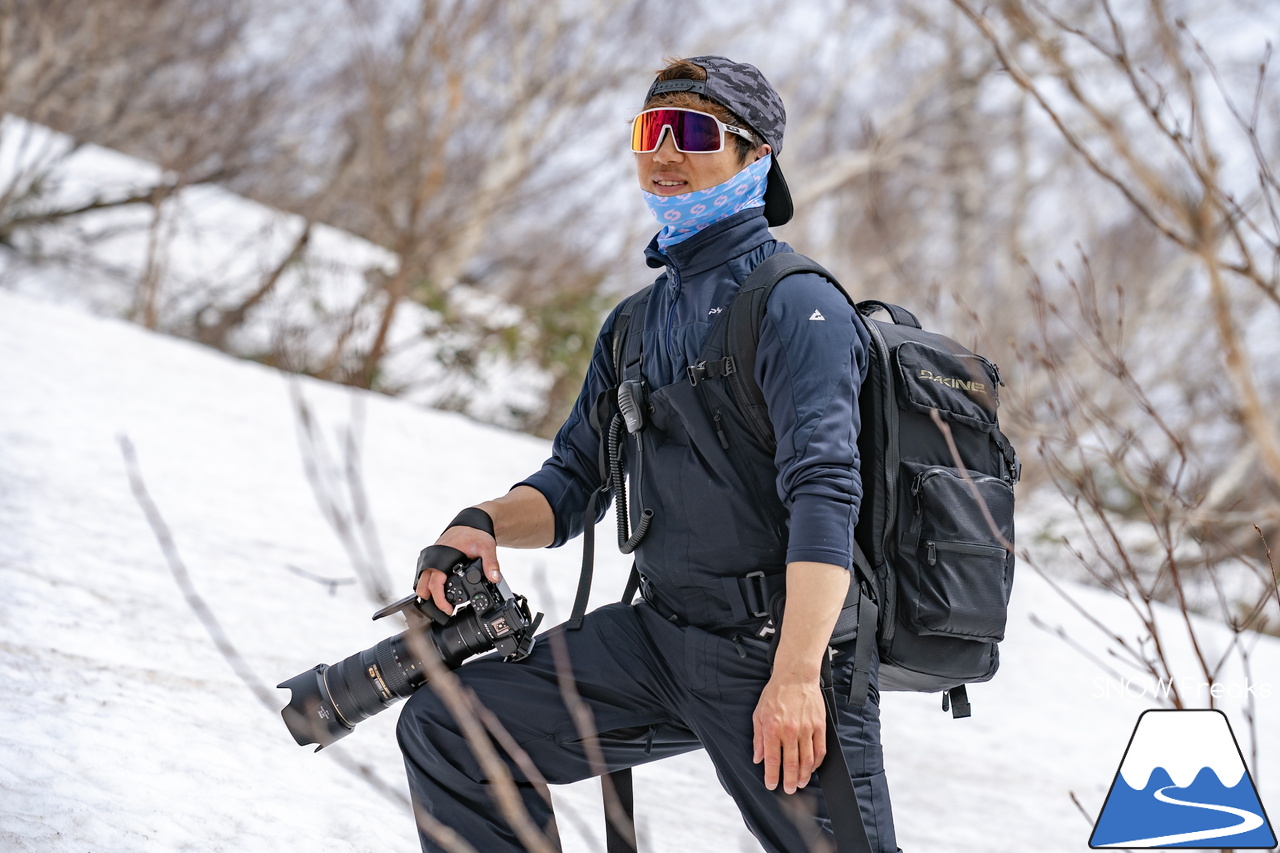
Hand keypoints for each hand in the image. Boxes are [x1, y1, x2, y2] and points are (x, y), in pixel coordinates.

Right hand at [414, 524, 499, 614]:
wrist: (470, 524)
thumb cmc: (475, 534)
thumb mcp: (486, 547)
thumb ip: (491, 563)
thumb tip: (494, 578)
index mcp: (442, 557)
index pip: (435, 583)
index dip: (439, 599)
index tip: (448, 610)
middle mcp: (433, 558)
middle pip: (423, 585)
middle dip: (430, 600)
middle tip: (445, 609)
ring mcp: (431, 559)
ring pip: (422, 581)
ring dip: (429, 592)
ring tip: (444, 602)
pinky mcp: (433, 560)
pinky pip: (426, 575)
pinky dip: (431, 584)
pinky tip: (442, 591)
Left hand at [751, 673, 826, 793]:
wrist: (796, 676)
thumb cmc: (776, 693)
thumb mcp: (759, 714)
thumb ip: (758, 738)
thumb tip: (758, 757)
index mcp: (773, 728)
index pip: (773, 759)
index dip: (772, 776)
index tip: (771, 785)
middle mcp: (790, 730)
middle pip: (792, 764)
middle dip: (790, 781)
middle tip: (789, 789)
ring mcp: (807, 729)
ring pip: (808, 760)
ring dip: (804, 775)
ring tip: (801, 782)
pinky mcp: (819, 726)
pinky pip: (820, 750)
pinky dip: (817, 763)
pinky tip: (812, 767)